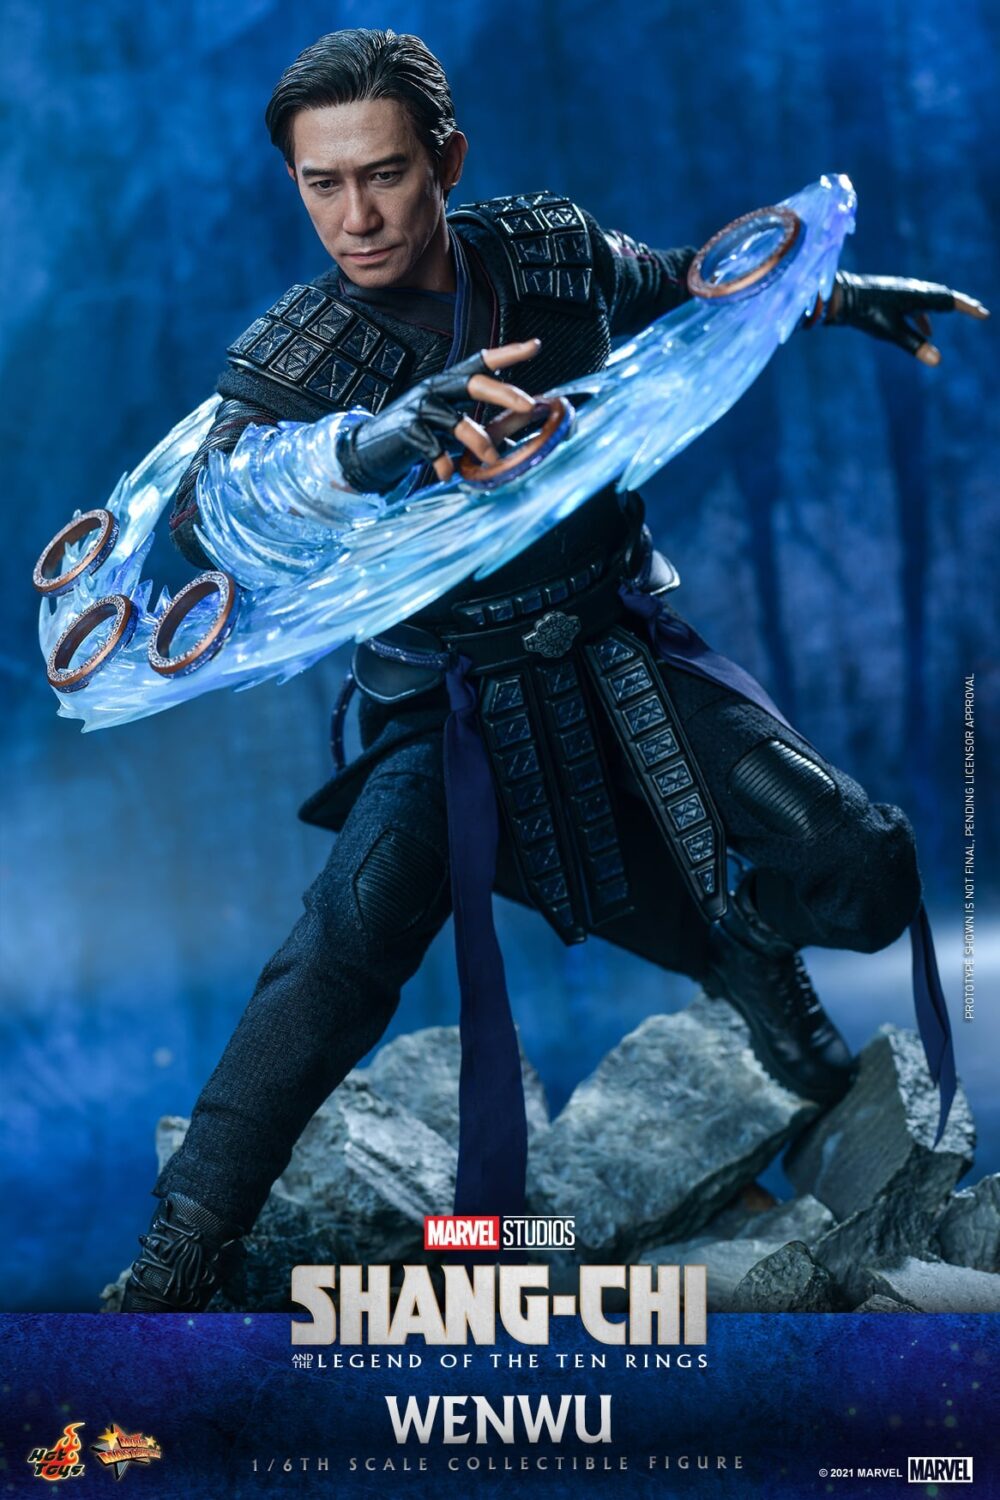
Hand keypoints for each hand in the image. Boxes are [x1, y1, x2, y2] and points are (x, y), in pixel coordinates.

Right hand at [335, 340, 540, 492]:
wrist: (371, 450)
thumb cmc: (418, 437)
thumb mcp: (454, 428)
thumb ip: (484, 427)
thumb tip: (523, 434)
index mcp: (449, 384)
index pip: (481, 362)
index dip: (508, 353)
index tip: (534, 346)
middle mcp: (436, 389)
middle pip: (474, 382)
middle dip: (504, 393)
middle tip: (529, 405)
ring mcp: (419, 408)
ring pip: (456, 420)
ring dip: (479, 442)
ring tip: (492, 460)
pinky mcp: (406, 429)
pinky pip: (431, 445)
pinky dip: (443, 462)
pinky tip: (448, 474)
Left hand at [824, 271, 988, 364]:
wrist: (843, 297)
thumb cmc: (867, 313)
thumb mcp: (892, 333)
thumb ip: (915, 345)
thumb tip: (938, 361)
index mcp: (918, 296)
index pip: (951, 302)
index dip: (969, 309)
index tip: (984, 315)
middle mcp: (914, 290)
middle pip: (945, 297)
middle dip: (962, 305)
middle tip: (978, 311)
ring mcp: (903, 292)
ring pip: (931, 300)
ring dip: (945, 309)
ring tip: (956, 318)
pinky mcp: (893, 295)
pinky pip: (917, 305)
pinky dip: (926, 316)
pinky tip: (926, 330)